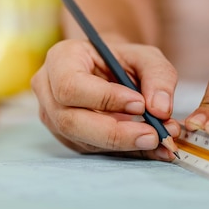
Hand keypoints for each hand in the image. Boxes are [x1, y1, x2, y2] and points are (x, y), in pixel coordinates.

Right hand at [31, 38, 180, 160]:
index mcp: (60, 59)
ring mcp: (52, 117)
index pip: (71, 85)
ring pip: (81, 140)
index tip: (139, 104)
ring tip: (158, 140)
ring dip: (123, 144)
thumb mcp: (145, 56)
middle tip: (152, 134)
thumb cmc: (122, 59)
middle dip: (114, 132)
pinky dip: (124, 151)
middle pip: (70, 120)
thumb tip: (160, 109)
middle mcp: (48, 89)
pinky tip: (150, 147)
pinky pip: (92, 150)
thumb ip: (158, 76)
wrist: (109, 70)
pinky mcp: (66, 137)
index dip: (104, 99)